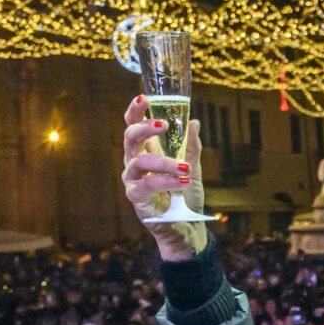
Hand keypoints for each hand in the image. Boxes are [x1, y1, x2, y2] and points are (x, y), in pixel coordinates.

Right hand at [121, 97, 205, 259]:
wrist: (187, 226)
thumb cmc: (185, 197)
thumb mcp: (192, 169)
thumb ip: (191, 147)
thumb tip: (194, 122)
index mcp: (146, 151)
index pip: (134, 125)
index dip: (135, 111)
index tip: (143, 97)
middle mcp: (135, 162)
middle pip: (129, 137)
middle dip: (144, 127)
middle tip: (162, 124)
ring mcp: (132, 179)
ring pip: (139, 161)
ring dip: (164, 162)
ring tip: (185, 168)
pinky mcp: (135, 197)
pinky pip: (145, 184)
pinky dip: (165, 181)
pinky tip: (182, 182)